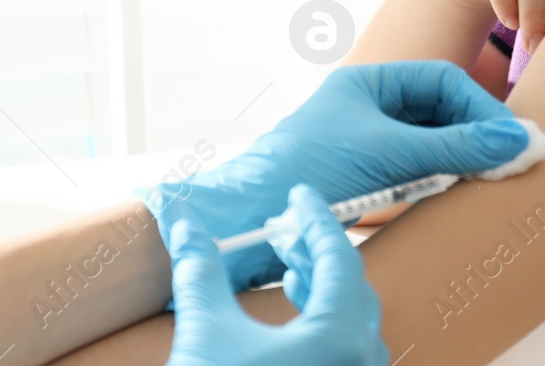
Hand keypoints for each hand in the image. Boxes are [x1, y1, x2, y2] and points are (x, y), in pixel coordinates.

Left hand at [137, 61, 529, 292]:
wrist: (247, 222)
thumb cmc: (308, 171)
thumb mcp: (390, 154)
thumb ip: (456, 146)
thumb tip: (518, 140)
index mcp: (369, 83)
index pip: (443, 82)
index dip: (481, 108)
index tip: (510, 139)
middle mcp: (368, 108)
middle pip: (440, 111)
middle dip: (476, 133)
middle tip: (510, 160)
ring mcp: (366, 146)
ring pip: (431, 144)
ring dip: (460, 159)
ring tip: (487, 177)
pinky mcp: (364, 183)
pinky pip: (415, 174)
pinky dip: (438, 181)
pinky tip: (453, 194)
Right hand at [164, 185, 387, 365]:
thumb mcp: (206, 331)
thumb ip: (200, 271)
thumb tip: (183, 223)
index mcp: (340, 337)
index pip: (337, 257)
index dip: (316, 219)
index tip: (300, 194)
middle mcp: (361, 362)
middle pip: (350, 287)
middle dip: (316, 252)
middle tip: (284, 228)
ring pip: (352, 321)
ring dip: (321, 287)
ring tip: (287, 267)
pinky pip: (346, 349)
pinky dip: (324, 321)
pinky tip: (295, 314)